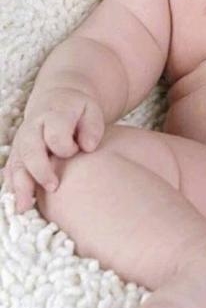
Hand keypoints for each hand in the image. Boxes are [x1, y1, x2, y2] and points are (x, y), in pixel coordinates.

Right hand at [2, 87, 104, 213]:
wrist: (57, 101)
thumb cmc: (78, 111)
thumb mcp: (91, 111)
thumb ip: (92, 127)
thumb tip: (88, 147)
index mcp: (53, 115)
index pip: (56, 134)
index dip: (66, 147)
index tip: (78, 152)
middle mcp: (33, 128)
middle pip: (31, 150)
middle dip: (40, 170)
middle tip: (53, 187)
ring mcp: (22, 141)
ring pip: (17, 163)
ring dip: (20, 185)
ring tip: (25, 206)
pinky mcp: (17, 153)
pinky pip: (11, 170)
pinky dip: (13, 187)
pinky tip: (20, 203)